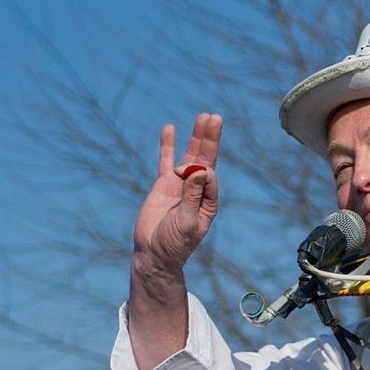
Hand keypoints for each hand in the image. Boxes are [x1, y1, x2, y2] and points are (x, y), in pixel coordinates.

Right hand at [133, 113, 222, 275]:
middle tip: (215, 117)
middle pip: (206, 159)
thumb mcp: (187, 221)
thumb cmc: (174, 243)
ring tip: (204, 117)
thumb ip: (192, 196)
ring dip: (196, 137)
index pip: (210, 177)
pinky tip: (170, 129)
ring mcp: (181, 185)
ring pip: (190, 156)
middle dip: (210, 139)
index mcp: (208, 201)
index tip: (187, 175)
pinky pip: (166, 160)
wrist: (153, 253)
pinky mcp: (164, 184)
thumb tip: (200, 170)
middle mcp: (198, 190)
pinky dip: (168, 145)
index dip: (201, 171)